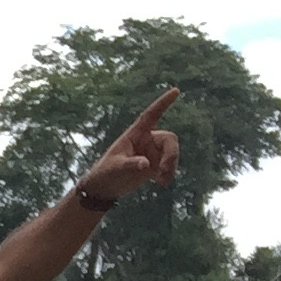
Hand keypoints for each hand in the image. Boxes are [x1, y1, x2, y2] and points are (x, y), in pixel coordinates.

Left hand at [78, 88, 181, 206]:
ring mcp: (152, 153)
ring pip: (172, 153)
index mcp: (135, 134)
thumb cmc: (105, 173)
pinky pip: (169, 166)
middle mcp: (147, 140)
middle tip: (163, 169)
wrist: (103, 189)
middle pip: (169, 139)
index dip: (163, 103)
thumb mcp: (115, 168)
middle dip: (171, 154)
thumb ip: (130, 165)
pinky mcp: (154, 166)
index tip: (176, 91)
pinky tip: (161, 184)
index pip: (151, 115)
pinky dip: (168, 175)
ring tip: (162, 181)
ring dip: (171, 166)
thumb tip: (146, 165)